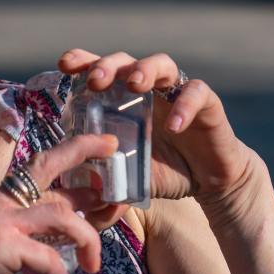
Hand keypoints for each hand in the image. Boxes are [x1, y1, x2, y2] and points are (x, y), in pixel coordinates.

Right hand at [0, 133, 118, 273]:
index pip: (39, 166)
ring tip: (91, 264)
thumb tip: (67, 236)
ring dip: (87, 238)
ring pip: (62, 215)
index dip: (73, 151)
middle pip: (49, 167)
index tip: (102, 145)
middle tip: (115, 159)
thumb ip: (26, 235)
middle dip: (86, 156)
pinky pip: (47, 260)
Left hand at [58, 49, 252, 201]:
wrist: (209, 181)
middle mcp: (148, 87)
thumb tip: (81, 212)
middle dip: (107, 66)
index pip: (100, 70)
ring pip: (161, 64)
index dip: (82, 61)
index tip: (65, 65)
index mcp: (123, 99)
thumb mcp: (131, 180)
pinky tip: (174, 125)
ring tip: (134, 83)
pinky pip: (196, 93)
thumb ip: (108, 189)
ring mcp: (176, 91)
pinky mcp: (207, 102)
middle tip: (95, 81)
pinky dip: (184, 105)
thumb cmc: (165, 171)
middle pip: (125, 61)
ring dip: (145, 69)